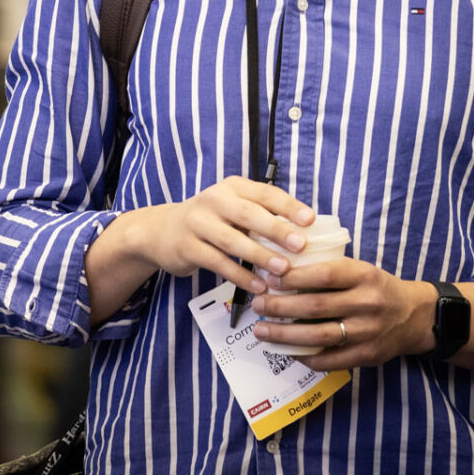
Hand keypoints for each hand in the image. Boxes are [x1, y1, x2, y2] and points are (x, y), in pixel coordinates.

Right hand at [126, 176, 314, 295]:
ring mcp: (198, 223)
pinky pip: (219, 263)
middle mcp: (214, 200)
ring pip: (233, 240)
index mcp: (233, 187)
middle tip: (300, 245)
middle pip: (249, 214)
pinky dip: (240, 276)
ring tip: (283, 270)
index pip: (265, 192)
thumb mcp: (233, 208)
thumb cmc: (212, 221)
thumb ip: (261, 215)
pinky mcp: (188, 247)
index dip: (288, 206)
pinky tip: (258, 287)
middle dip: (276, 230)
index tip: (310, 220)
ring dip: (260, 256)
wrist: (162, 231)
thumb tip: (305, 232)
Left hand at [250, 258, 433, 370]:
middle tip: (258, 304)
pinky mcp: (366, 355)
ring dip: (285, 334)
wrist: (414, 316)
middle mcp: (367, 303)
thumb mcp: (361, 269)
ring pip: (318, 335)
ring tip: (262, 330)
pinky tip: (287, 351)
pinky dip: (305, 356)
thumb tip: (283, 270)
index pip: (325, 275)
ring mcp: (367, 332)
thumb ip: (330, 271)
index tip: (270, 278)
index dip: (294, 277)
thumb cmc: (377, 288)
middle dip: (280, 307)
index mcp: (364, 276)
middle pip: (316, 306)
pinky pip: (329, 360)